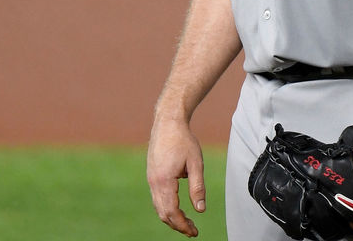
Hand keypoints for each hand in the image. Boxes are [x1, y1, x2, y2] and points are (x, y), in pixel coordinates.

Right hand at [147, 117, 205, 236]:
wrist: (167, 122)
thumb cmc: (183, 140)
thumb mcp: (196, 163)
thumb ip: (197, 187)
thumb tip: (201, 209)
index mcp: (164, 181)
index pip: (172, 212)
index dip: (182, 225)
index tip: (194, 232)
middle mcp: (154, 183)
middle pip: (163, 213)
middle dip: (177, 225)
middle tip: (193, 231)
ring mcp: (151, 179)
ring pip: (158, 207)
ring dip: (171, 218)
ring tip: (187, 222)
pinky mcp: (152, 176)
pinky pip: (157, 198)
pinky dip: (166, 208)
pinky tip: (178, 208)